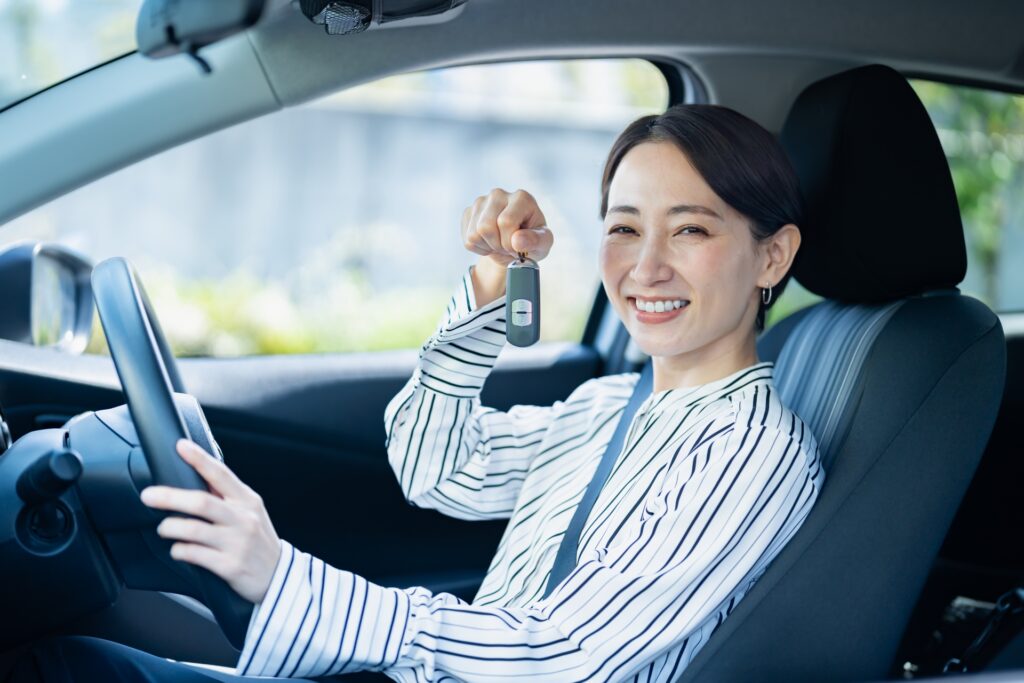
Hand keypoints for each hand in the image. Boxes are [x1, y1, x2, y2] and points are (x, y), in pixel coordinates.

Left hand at [140, 439, 281, 603]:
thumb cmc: (258, 540)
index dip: (199, 459)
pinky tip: (177, 549)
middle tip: (148, 495)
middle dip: (170, 497)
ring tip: (164, 528)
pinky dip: (179, 550)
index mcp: (247, 500)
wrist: (279, 576)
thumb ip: (227, 497)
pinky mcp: (230, 566)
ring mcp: (237, 543)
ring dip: (170, 527)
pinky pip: (194, 555)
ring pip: (193, 530)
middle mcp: (244, 519)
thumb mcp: (250, 512)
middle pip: (201, 503)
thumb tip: (196, 477)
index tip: (180, 446)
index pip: (221, 474)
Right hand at [461, 188, 553, 302]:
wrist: (514, 246)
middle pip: (486, 227)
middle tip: (508, 247)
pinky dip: (479, 248)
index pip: (505, 221)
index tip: (518, 247)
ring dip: (488, 247)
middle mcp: (499, 194)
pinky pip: (467, 239)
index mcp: (521, 197)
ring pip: (474, 234)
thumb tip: (517, 241)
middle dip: (498, 245)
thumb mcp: (543, 244)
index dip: (510, 242)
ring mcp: (481, 202)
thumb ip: (535, 241)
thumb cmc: (532, 242)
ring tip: (500, 244)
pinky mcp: (469, 212)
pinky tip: (489, 242)